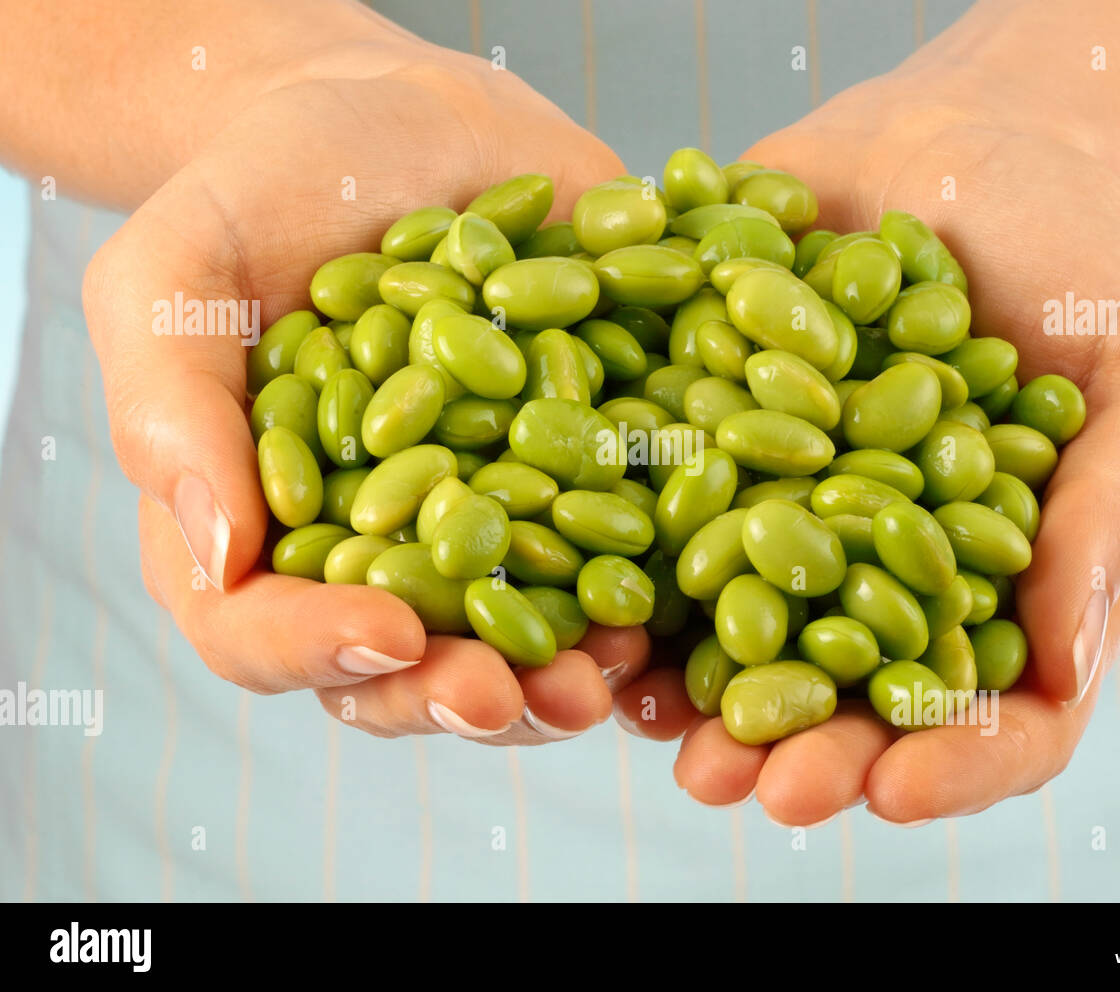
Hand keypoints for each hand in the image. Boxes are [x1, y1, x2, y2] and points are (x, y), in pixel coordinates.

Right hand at [84, 42, 643, 742]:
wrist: (399, 122)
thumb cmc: (266, 190)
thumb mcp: (177, 270)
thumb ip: (174, 405)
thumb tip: (219, 551)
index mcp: (260, 528)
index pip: (260, 631)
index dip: (318, 649)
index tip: (391, 632)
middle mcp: (374, 552)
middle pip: (399, 671)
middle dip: (455, 697)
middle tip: (507, 696)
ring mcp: (480, 529)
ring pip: (509, 648)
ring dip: (557, 680)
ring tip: (604, 673)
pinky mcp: (569, 487)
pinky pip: (603, 564)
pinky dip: (638, 591)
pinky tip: (670, 600)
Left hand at [614, 82, 1119, 821]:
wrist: (956, 137)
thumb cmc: (1076, 249)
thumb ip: (1115, 507)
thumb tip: (1060, 667)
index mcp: (1001, 583)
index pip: (995, 713)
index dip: (954, 765)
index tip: (897, 791)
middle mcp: (887, 572)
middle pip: (852, 699)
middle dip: (805, 749)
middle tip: (758, 789)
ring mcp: (789, 517)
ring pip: (743, 637)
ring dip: (699, 699)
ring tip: (659, 731)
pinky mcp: (706, 451)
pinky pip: (662, 531)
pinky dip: (634, 578)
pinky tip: (601, 618)